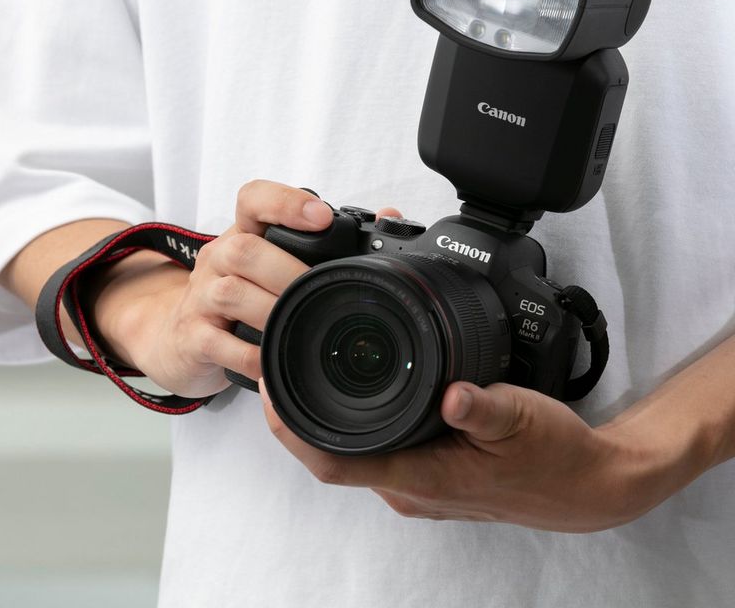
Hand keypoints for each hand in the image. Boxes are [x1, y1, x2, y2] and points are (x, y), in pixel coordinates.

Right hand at [101, 180, 400, 397]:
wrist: (177, 336)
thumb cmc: (238, 295)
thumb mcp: (270, 261)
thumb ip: (322, 243)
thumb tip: (389, 217)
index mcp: (242, 234)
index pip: (253, 199)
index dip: (286, 201)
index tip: (322, 216)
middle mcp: (217, 258)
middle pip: (243, 249)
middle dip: (287, 271)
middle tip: (319, 292)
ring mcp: (200, 297)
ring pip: (229, 292)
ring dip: (271, 311)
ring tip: (298, 327)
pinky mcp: (192, 337)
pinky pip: (219, 343)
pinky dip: (251, 356)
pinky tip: (273, 363)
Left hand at [260, 378, 653, 532]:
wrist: (586, 485)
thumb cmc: (554, 457)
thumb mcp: (522, 418)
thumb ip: (485, 407)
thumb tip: (454, 395)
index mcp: (423, 477)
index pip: (333, 463)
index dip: (290, 430)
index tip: (267, 388)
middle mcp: (412, 486)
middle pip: (331, 456)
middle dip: (295, 416)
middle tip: (276, 366)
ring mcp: (420, 483)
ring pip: (352, 451)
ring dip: (321, 418)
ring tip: (302, 372)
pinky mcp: (431, 473)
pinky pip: (377, 448)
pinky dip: (355, 421)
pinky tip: (357, 392)